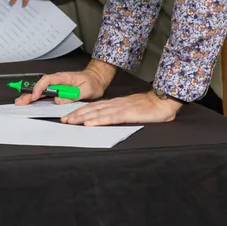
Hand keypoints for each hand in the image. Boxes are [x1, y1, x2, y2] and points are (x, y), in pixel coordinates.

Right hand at [16, 59, 115, 105]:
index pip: (47, 80)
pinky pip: (45, 93)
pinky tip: (30, 101)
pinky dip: (36, 97)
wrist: (97, 79)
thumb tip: (58, 99)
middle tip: (21, 100)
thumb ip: (72, 95)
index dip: (39, 88)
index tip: (35, 96)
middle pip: (40, 86)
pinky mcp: (58, 90)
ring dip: (30, 95)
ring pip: (41, 90)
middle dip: (29, 93)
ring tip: (21, 101)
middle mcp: (58, 80)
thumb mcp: (86, 90)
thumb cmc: (92, 82)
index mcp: (63, 78)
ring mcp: (57, 85)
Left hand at [61, 90, 181, 125]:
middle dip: (76, 115)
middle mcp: (114, 104)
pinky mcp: (127, 114)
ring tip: (70, 121)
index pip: (94, 107)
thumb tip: (109, 119)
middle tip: (63, 120)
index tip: (69, 116)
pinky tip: (89, 124)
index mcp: (115, 104)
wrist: (163, 101)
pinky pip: (110, 117)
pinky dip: (98, 121)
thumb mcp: (130, 110)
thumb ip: (119, 113)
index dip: (80, 111)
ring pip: (97, 113)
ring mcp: (120, 108)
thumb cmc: (149, 108)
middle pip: (91, 109)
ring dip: (82, 117)